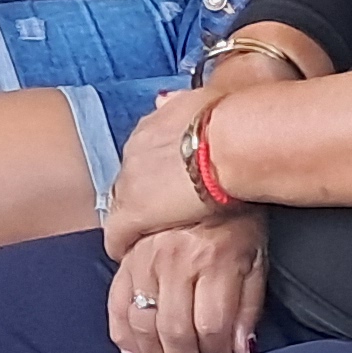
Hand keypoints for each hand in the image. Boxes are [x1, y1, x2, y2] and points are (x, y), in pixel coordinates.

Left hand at [103, 85, 217, 255]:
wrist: (233, 142)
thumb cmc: (232, 120)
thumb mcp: (202, 100)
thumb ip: (184, 104)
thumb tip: (176, 100)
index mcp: (153, 127)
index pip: (142, 154)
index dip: (153, 171)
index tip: (164, 181)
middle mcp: (134, 152)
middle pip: (129, 178)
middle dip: (142, 193)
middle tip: (159, 208)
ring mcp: (131, 183)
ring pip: (121, 204)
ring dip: (134, 217)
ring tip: (146, 232)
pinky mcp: (135, 213)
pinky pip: (117, 233)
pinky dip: (121, 243)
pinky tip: (124, 252)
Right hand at [111, 213, 268, 352]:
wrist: (204, 172)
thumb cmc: (238, 218)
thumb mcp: (256, 258)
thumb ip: (249, 306)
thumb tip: (241, 350)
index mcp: (213, 261)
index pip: (211, 327)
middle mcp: (174, 261)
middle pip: (174, 330)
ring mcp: (144, 258)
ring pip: (141, 322)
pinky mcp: (127, 256)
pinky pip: (115, 301)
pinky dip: (121, 330)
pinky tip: (132, 349)